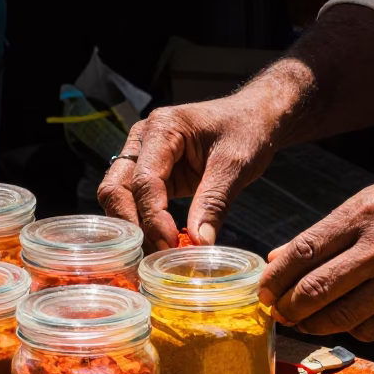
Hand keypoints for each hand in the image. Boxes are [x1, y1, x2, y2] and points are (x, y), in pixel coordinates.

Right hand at [97, 94, 280, 250]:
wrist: (256, 117)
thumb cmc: (247, 130)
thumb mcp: (236, 165)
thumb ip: (214, 203)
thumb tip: (198, 244)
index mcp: (162, 128)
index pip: (144, 180)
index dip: (153, 217)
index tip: (170, 245)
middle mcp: (143, 140)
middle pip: (117, 189)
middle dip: (133, 225)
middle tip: (155, 256)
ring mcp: (144, 157)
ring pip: (120, 198)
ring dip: (134, 228)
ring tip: (157, 256)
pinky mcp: (154, 175)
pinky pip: (138, 203)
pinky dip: (145, 225)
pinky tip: (161, 246)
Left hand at [259, 169, 373, 341]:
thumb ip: (326, 232)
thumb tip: (279, 258)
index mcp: (364, 214)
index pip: (304, 252)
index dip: (275, 278)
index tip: (262, 291)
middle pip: (317, 290)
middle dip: (288, 307)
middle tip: (277, 312)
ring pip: (341, 317)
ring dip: (313, 324)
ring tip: (303, 320)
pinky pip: (371, 329)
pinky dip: (350, 329)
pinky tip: (345, 320)